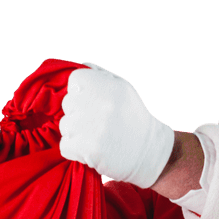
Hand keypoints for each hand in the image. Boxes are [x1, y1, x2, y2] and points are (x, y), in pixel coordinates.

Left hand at [59, 64, 174, 187]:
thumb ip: (102, 74)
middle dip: (78, 113)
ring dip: (76, 133)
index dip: (81, 93)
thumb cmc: (136, 118)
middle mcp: (101, 104)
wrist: (152, 153)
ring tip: (95, 137)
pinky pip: (65, 146)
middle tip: (95, 123)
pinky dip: (75, 151)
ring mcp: (94, 128)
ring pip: (65, 126)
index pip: (75, 80)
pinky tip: (91, 150)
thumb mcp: (125, 87)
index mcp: (110, 86)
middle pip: (68, 104)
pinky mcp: (90, 150)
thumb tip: (81, 64)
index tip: (91, 103)